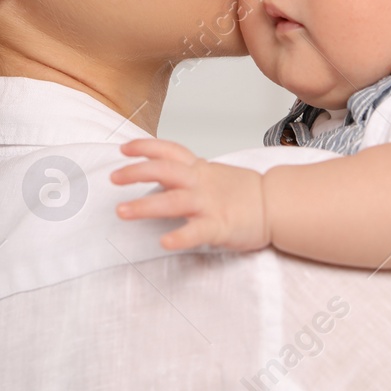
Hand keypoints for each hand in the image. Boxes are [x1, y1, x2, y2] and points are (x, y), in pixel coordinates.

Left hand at [112, 138, 269, 251]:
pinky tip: (164, 242)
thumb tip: (161, 175)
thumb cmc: (245, 193)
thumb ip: (188, 174)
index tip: (123, 149)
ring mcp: (209, 204)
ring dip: (145, 205)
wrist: (277, 205)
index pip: (169, 151)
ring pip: (173, 201)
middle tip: (113, 177)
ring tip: (122, 211)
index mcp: (200, 169)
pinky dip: (180, 236)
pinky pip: (196, 232)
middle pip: (164, 171)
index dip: (145, 147)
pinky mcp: (219, 226)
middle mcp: (201, 183)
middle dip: (136, 172)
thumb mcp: (214, 174)